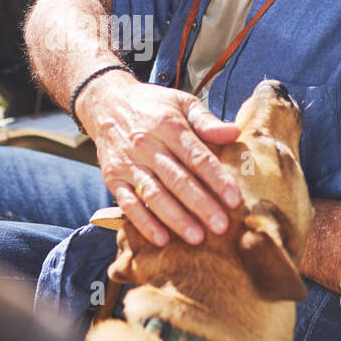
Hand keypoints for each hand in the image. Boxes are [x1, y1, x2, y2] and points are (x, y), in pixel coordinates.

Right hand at [76, 71, 241, 246]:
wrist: (105, 102)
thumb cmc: (151, 105)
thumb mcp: (180, 102)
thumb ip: (207, 121)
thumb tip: (235, 133)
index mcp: (169, 125)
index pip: (197, 157)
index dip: (217, 179)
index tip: (234, 200)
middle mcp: (147, 145)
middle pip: (178, 180)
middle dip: (201, 205)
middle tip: (221, 226)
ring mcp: (128, 163)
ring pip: (154, 194)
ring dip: (176, 218)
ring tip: (196, 237)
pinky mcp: (113, 178)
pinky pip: (128, 204)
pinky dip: (144, 222)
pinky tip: (161, 238)